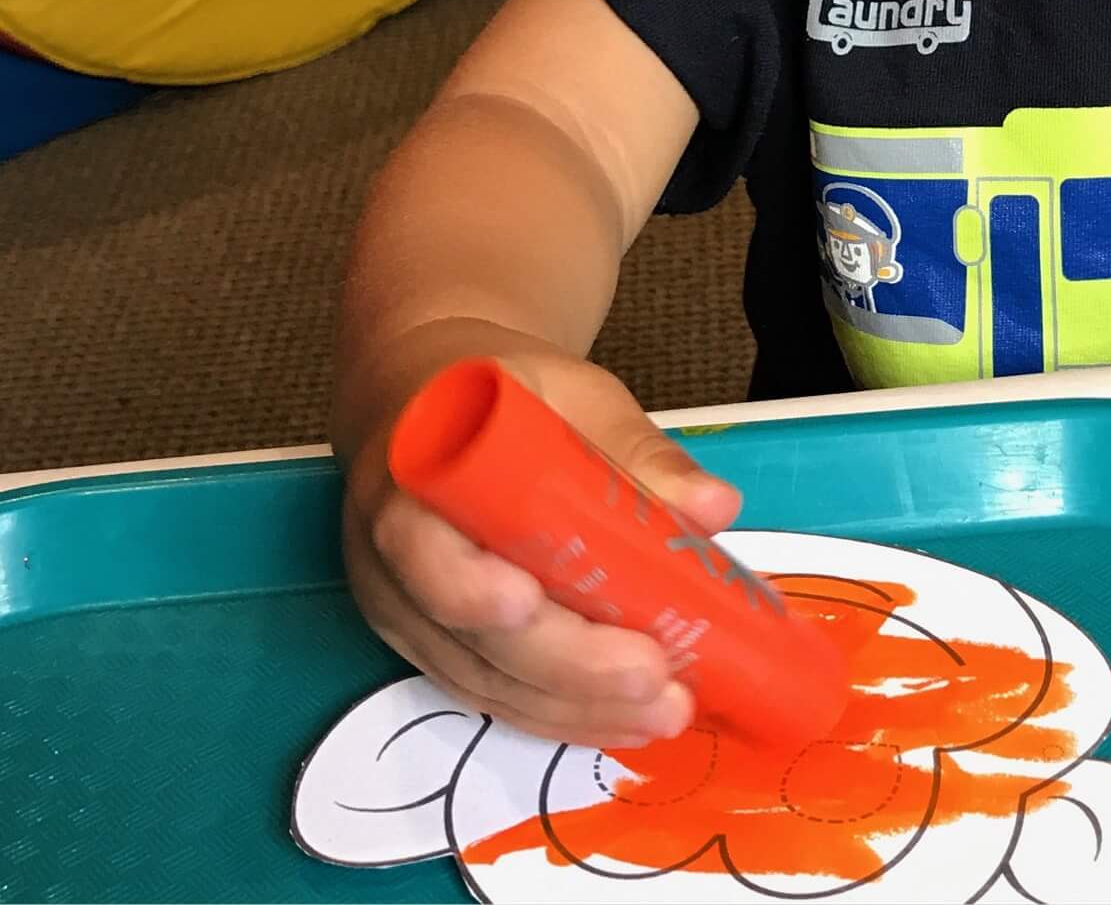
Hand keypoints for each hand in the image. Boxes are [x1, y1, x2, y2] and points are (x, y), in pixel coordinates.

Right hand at [342, 350, 740, 746]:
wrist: (436, 401)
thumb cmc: (508, 398)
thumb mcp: (576, 397)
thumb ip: (639, 451)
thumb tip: (714, 506)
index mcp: (412, 470)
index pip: (417, 540)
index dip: (467, 583)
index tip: (530, 604)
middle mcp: (390, 554)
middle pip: (463, 629)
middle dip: (563, 662)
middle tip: (651, 676)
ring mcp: (405, 610)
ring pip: (481, 677)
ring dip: (573, 706)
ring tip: (661, 711)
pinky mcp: (434, 646)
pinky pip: (491, 692)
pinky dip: (560, 713)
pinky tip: (622, 719)